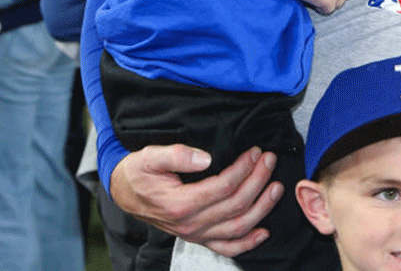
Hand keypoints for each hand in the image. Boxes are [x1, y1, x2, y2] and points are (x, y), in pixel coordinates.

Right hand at [109, 145, 282, 256]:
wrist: (124, 193)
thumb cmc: (138, 174)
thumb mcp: (149, 157)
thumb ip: (177, 155)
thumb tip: (205, 158)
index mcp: (179, 203)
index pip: (223, 187)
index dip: (244, 169)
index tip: (254, 152)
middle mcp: (190, 224)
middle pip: (235, 204)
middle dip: (258, 180)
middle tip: (269, 160)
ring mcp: (195, 234)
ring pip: (237, 226)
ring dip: (262, 207)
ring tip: (276, 187)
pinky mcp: (198, 238)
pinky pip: (227, 248)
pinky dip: (248, 243)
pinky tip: (264, 232)